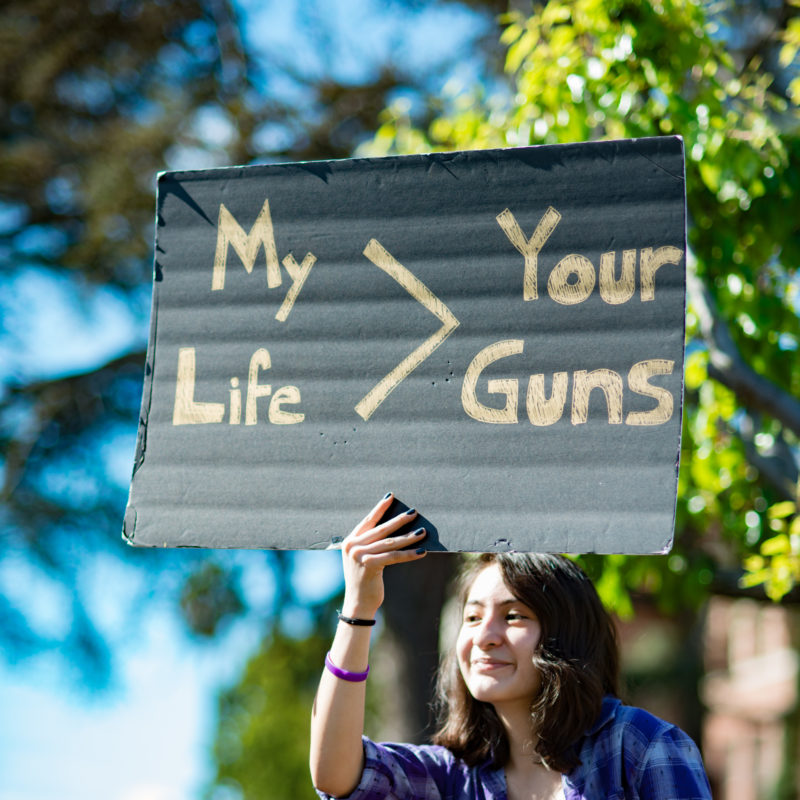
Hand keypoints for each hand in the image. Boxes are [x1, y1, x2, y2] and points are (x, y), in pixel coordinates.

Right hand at [340, 493, 426, 618]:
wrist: (357, 603)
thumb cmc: (364, 580)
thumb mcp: (363, 559)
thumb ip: (371, 544)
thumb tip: (395, 529)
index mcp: (349, 541)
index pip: (368, 520)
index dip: (380, 508)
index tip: (391, 497)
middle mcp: (352, 546)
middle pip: (382, 529)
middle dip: (400, 520)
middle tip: (414, 512)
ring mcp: (359, 555)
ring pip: (390, 542)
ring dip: (409, 537)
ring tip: (423, 532)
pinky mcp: (369, 565)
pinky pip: (394, 556)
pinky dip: (409, 554)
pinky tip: (422, 551)